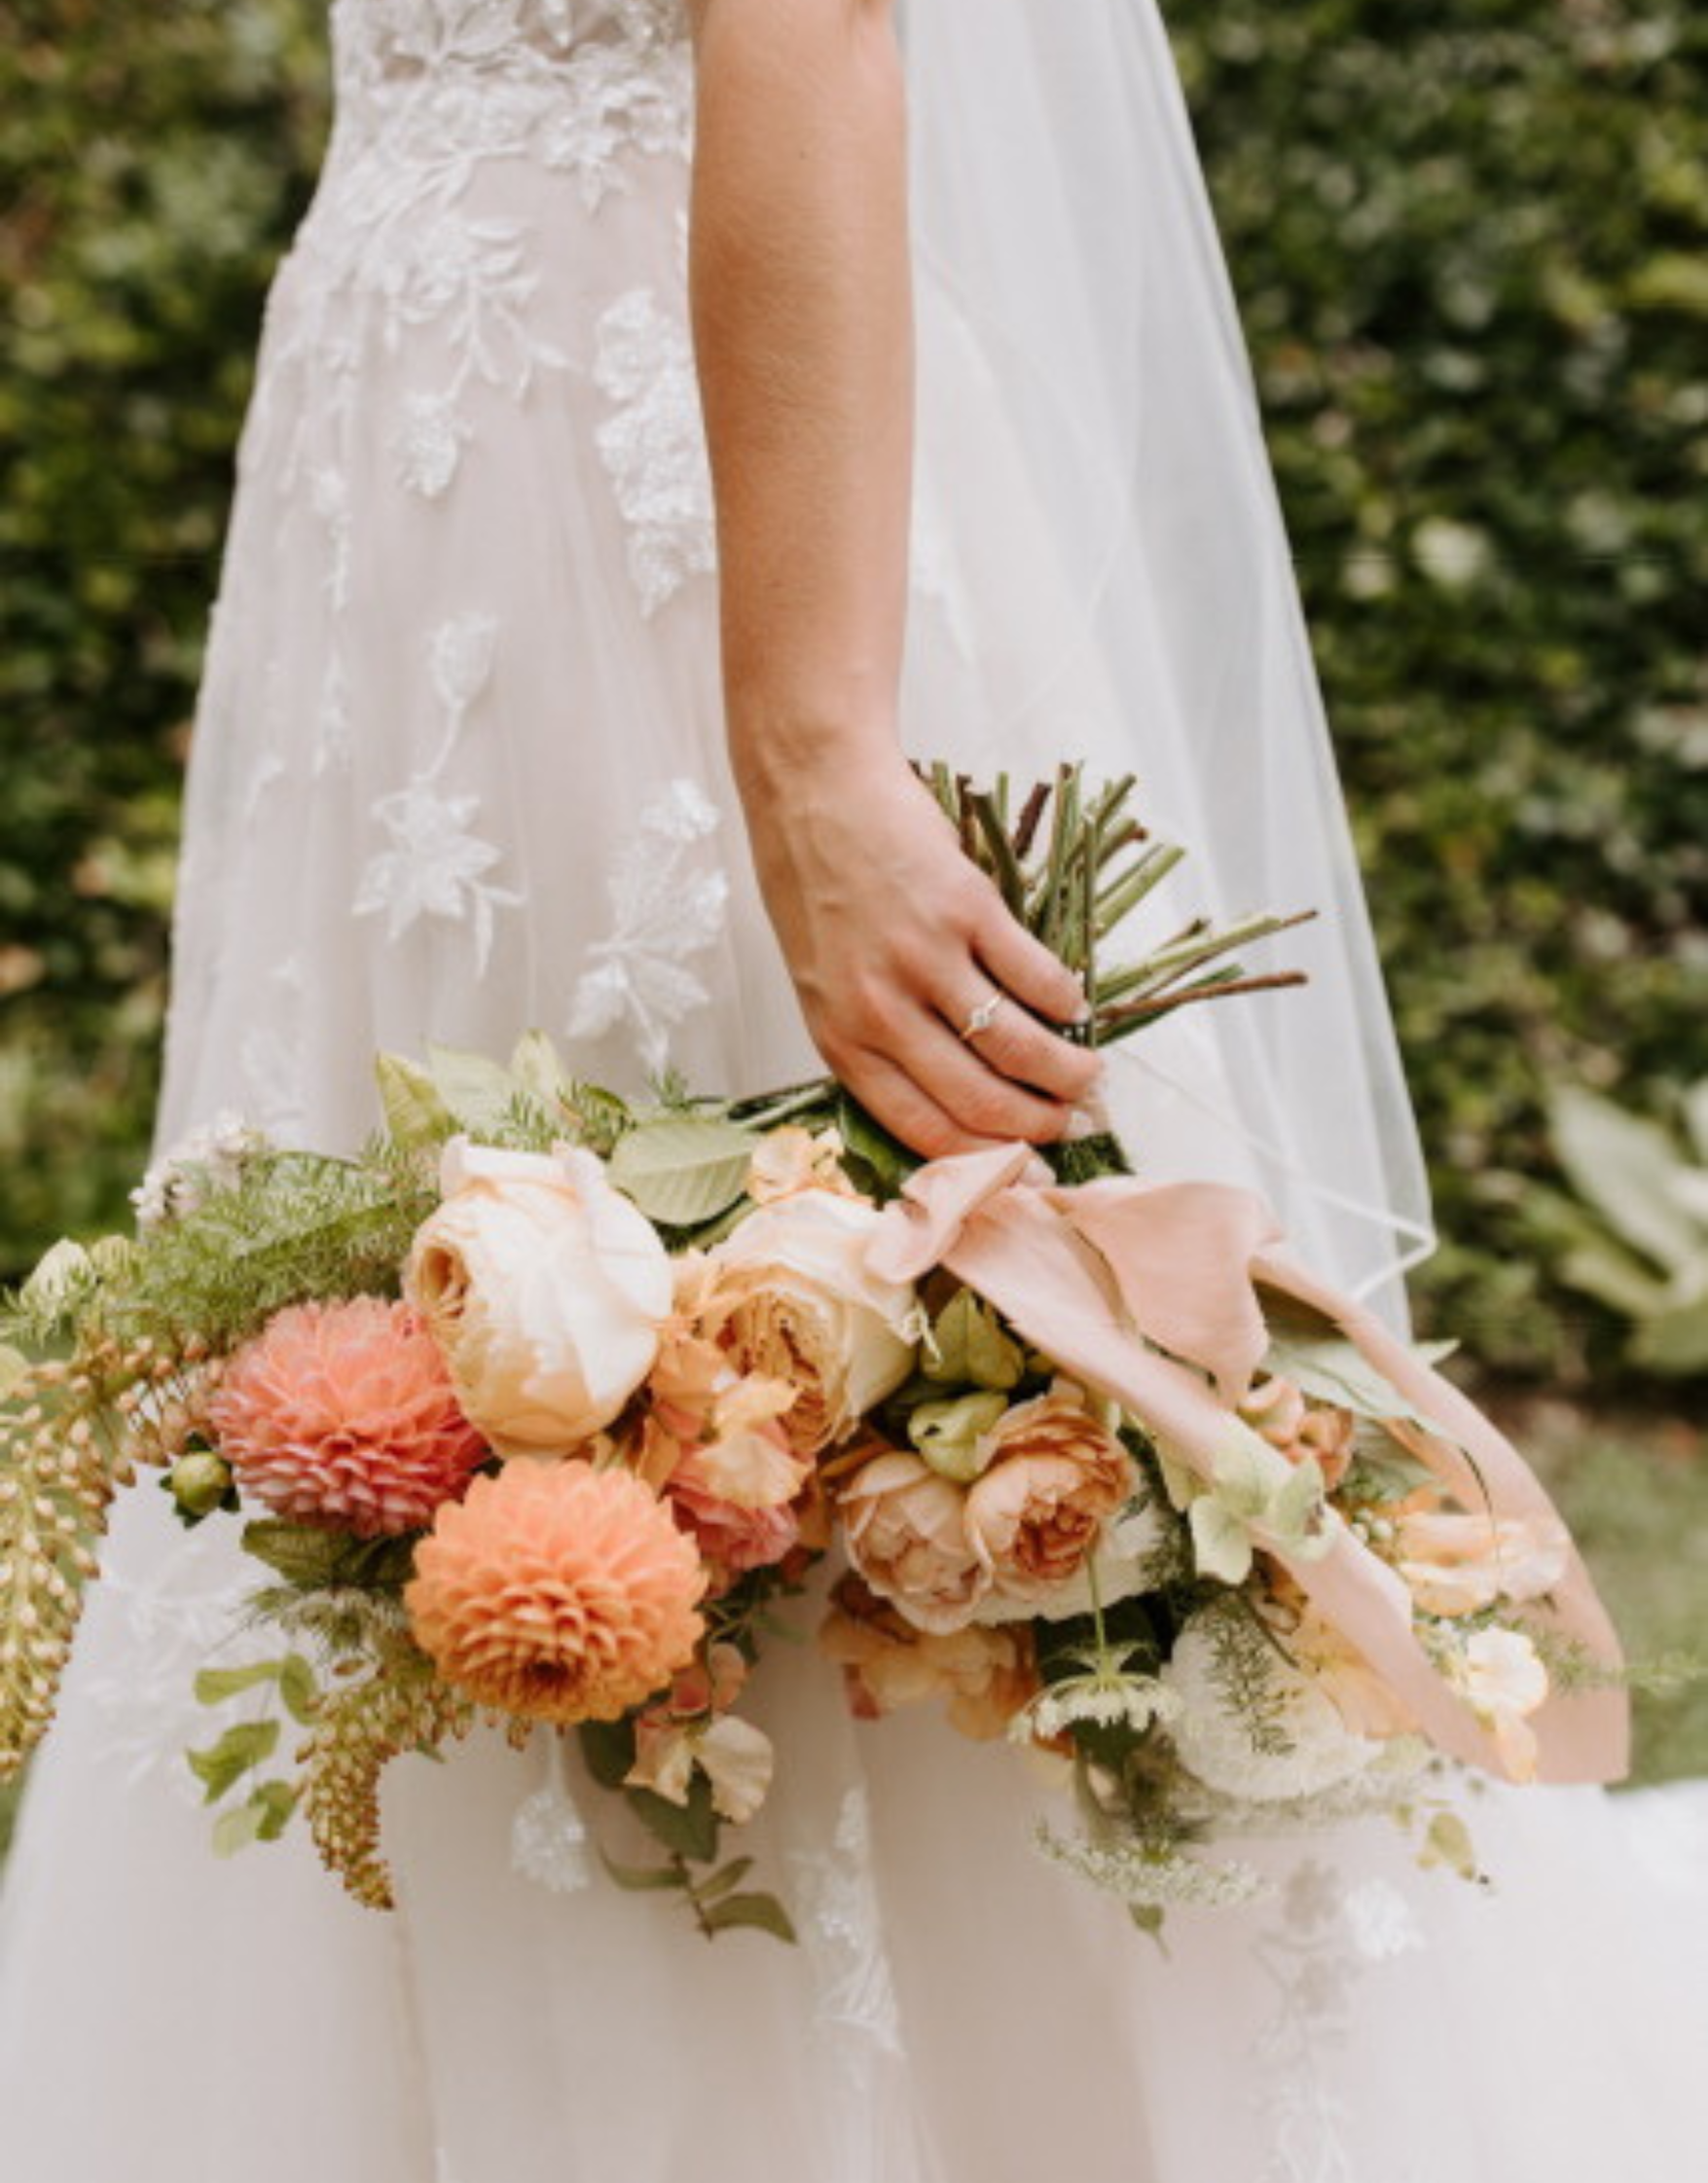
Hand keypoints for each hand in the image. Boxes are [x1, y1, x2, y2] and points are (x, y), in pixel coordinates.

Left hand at [740, 747, 1104, 1157]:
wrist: (812, 789)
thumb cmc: (813, 885)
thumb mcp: (823, 980)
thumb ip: (876, 1037)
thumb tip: (957, 1095)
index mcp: (841, 1039)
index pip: (923, 1130)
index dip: (984, 1161)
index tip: (1025, 1169)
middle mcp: (880, 1011)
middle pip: (980, 1101)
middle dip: (1037, 1127)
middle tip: (1071, 1125)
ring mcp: (924, 960)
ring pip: (1017, 1047)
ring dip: (1066, 1071)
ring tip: (1088, 1075)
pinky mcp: (965, 909)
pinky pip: (1034, 976)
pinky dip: (1066, 1000)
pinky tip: (1075, 1005)